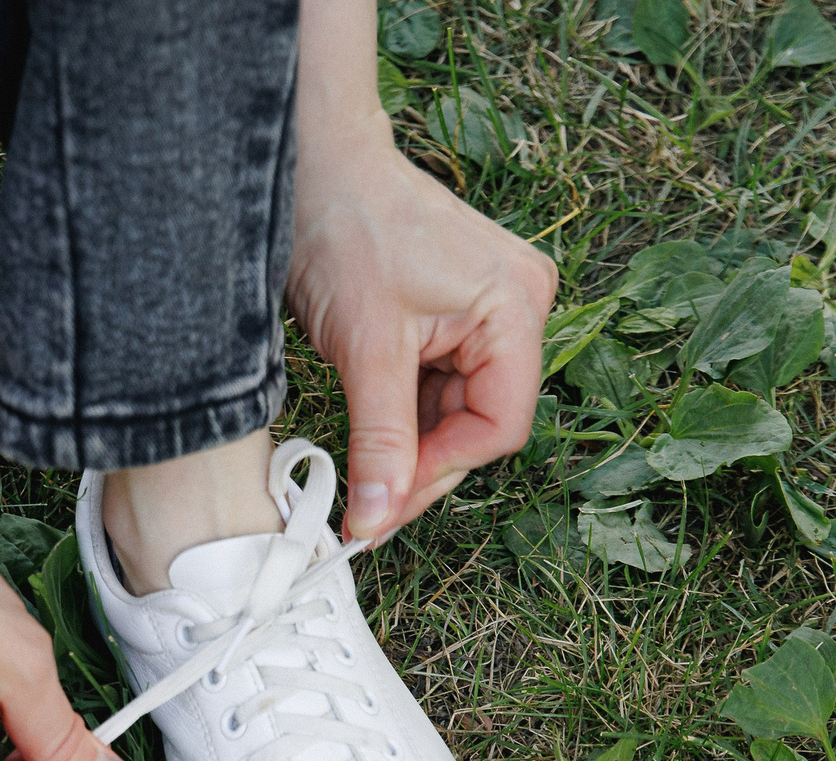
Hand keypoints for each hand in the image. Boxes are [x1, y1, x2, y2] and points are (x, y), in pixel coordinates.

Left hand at [288, 138, 557, 541]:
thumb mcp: (365, 351)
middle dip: (423, 463)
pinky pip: (442, 382)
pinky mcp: (461, 310)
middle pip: (482, 420)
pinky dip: (405, 412)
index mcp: (516, 307)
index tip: (384, 506)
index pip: (500, 425)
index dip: (441, 472)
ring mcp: (494, 307)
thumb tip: (376, 520)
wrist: (315, 164)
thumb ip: (379, 442)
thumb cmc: (345, 228)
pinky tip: (371, 423)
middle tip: (367, 506)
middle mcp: (521, 306)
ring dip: (411, 440)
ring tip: (360, 464)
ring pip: (458, 408)